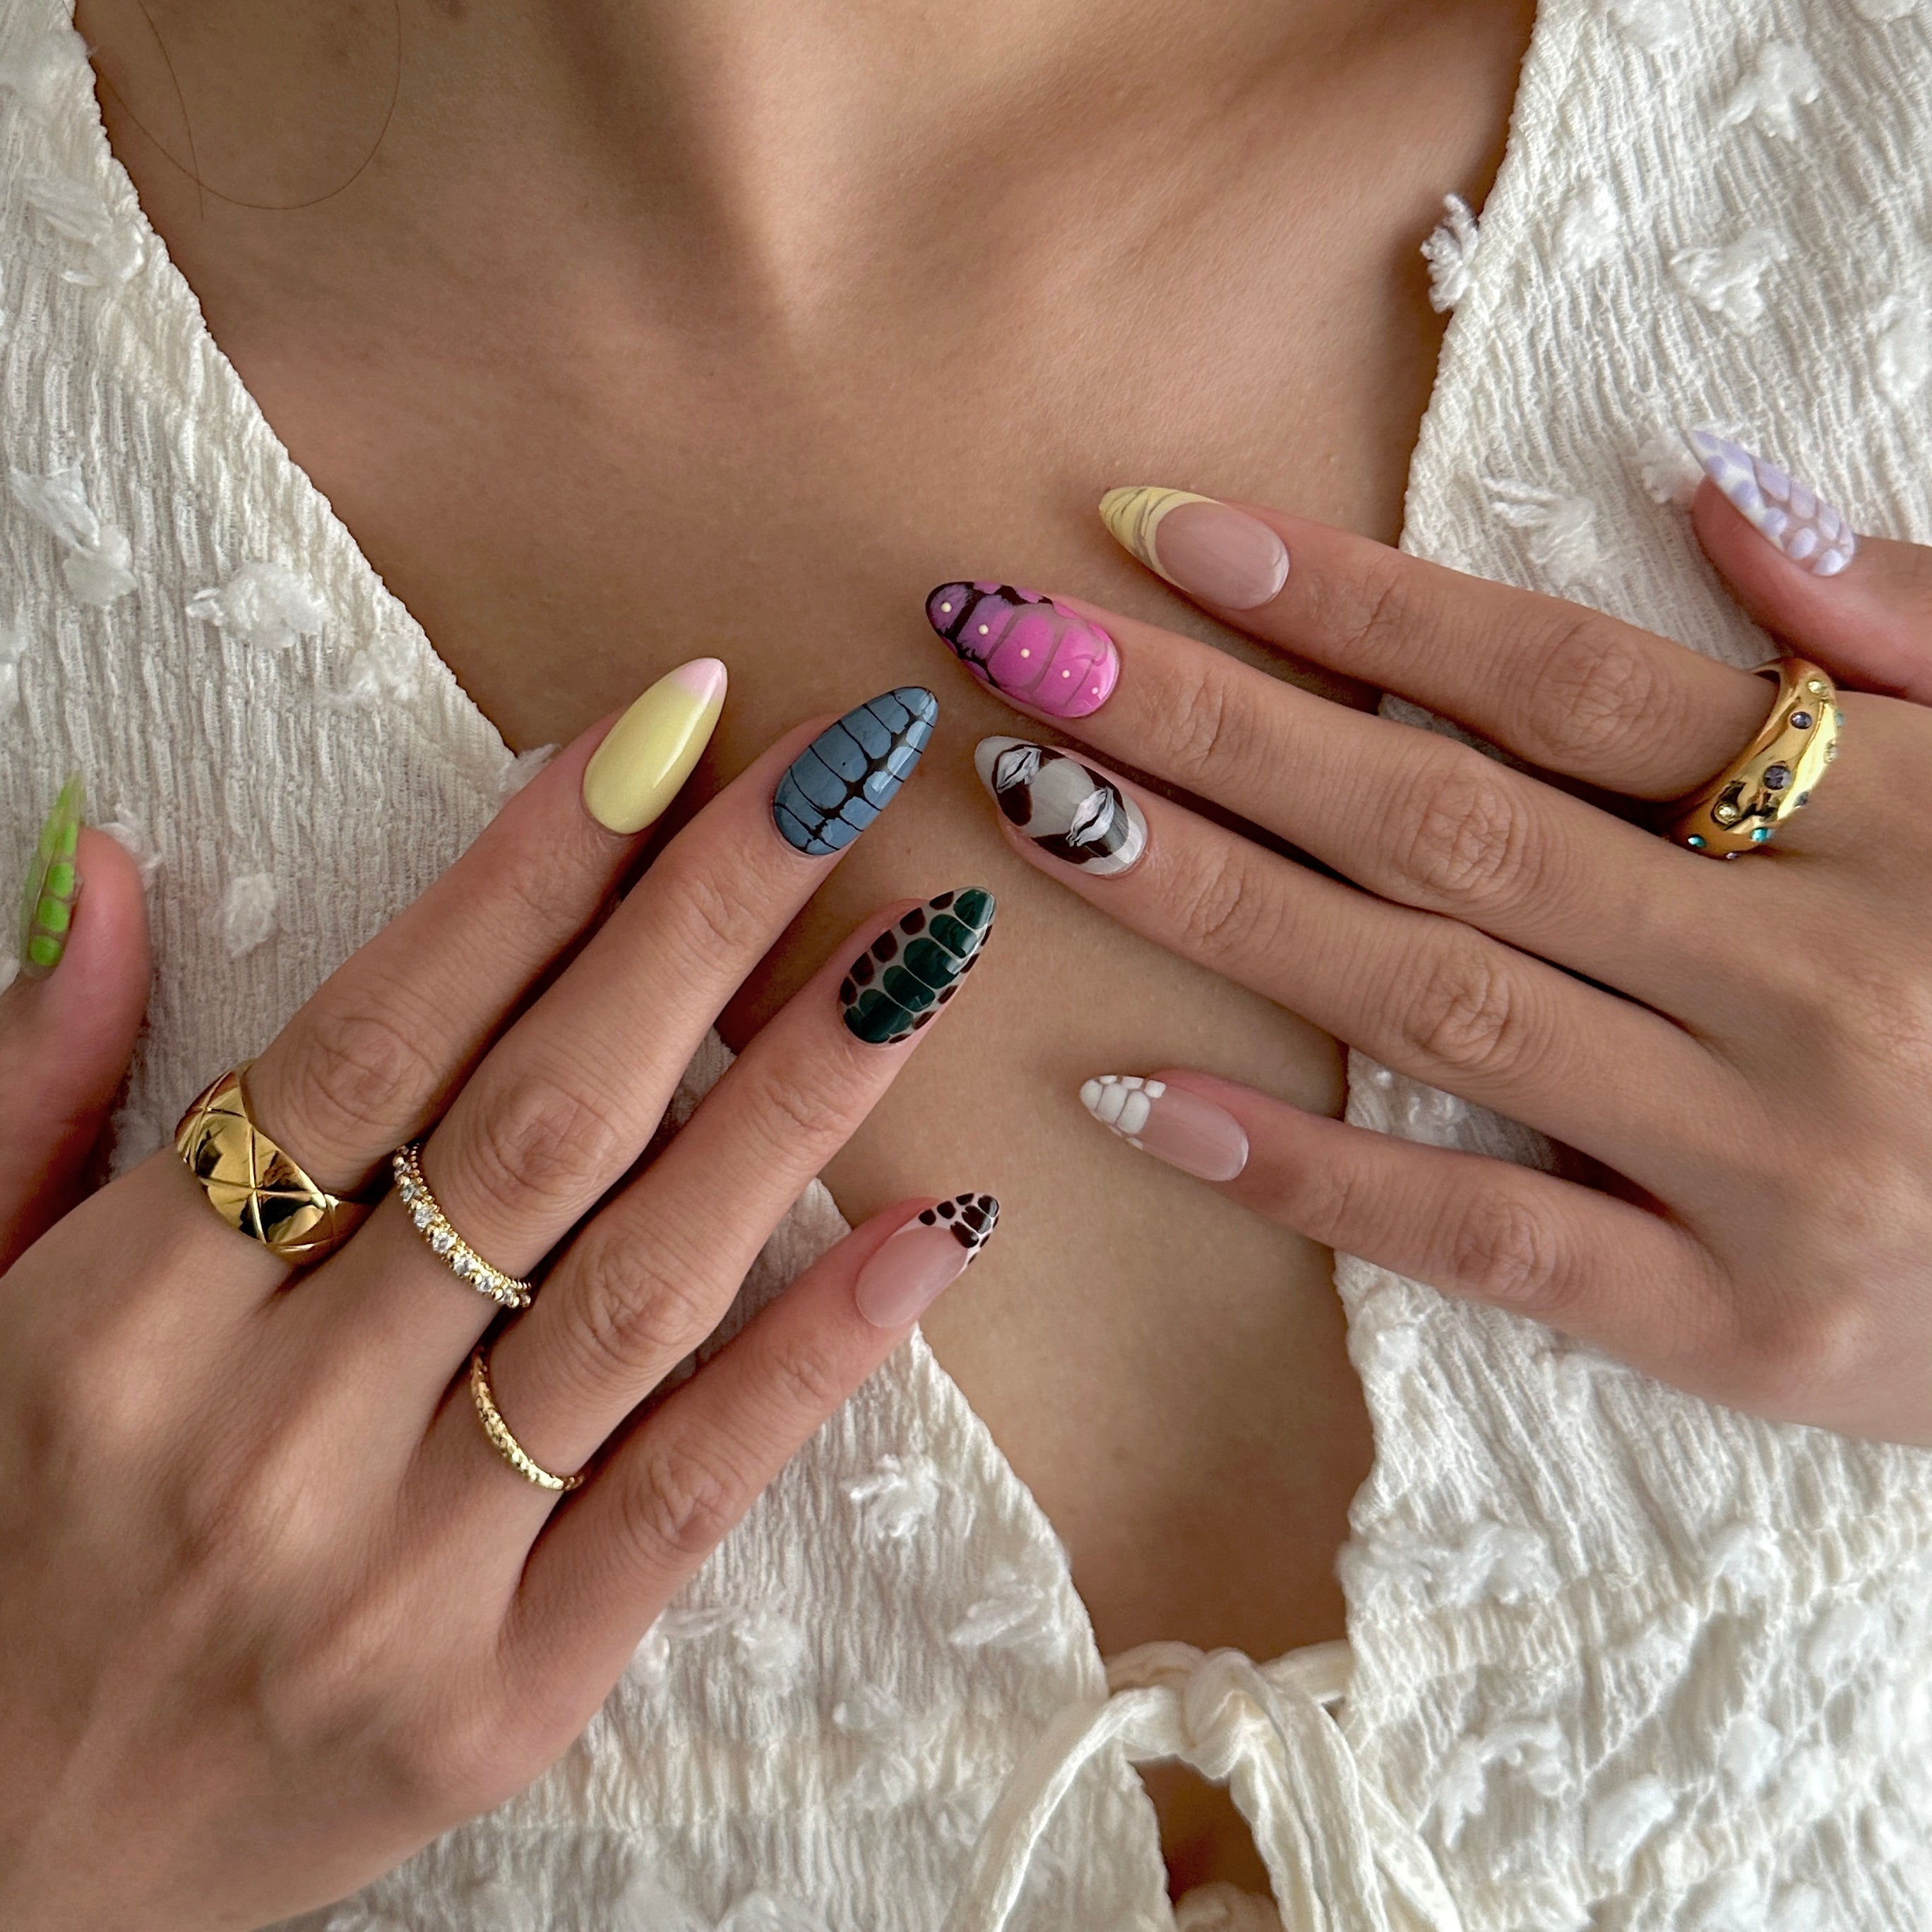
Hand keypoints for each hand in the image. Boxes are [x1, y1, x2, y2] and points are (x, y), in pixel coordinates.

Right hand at [0, 676, 998, 1929]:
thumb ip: (34, 1086)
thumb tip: (106, 862)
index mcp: (120, 1317)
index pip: (376, 1037)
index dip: (534, 869)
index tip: (667, 731)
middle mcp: (272, 1434)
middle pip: (537, 1128)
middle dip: (701, 928)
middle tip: (840, 777)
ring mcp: (405, 1579)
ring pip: (640, 1288)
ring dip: (801, 1101)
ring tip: (923, 948)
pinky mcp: (507, 1697)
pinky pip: (689, 1494)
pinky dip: (817, 1352)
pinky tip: (935, 1223)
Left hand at [925, 441, 1931, 1444]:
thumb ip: (1903, 629)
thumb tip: (1713, 494)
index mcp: (1888, 817)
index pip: (1557, 685)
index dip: (1351, 607)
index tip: (1164, 538)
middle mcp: (1802, 977)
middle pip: (1443, 825)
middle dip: (1212, 728)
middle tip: (1018, 646)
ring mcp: (1762, 1163)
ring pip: (1431, 1007)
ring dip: (1214, 901)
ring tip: (1040, 809)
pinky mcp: (1740, 1329)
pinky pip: (1485, 1241)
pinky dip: (1305, 1171)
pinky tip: (1139, 1095)